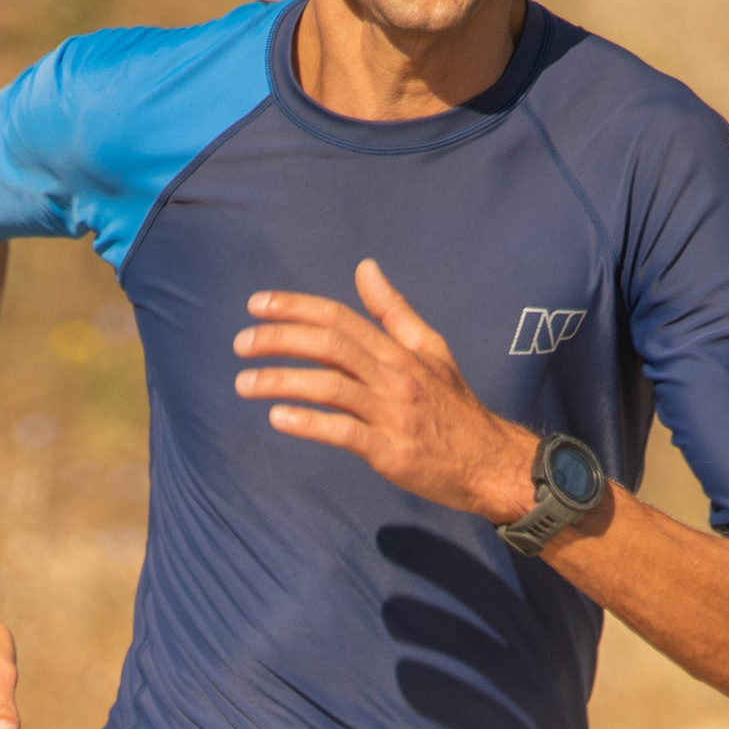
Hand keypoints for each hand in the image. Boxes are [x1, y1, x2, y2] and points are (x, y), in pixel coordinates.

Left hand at [233, 256, 538, 521]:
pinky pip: (343, 431)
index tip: (257, 305)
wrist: (488, 460)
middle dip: (279, 339)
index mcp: (398, 350)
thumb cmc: (454, 407)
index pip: (339, 317)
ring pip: (330, 386)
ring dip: (282, 381)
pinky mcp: (390, 450)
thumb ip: (393, 311)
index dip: (295, 307)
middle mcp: (393, 375)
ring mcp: (391, 413)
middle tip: (241, 343)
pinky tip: (278, 418)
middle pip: (329, 345)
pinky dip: (309, 422)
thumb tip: (365, 268)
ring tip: (244, 383)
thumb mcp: (430, 348)